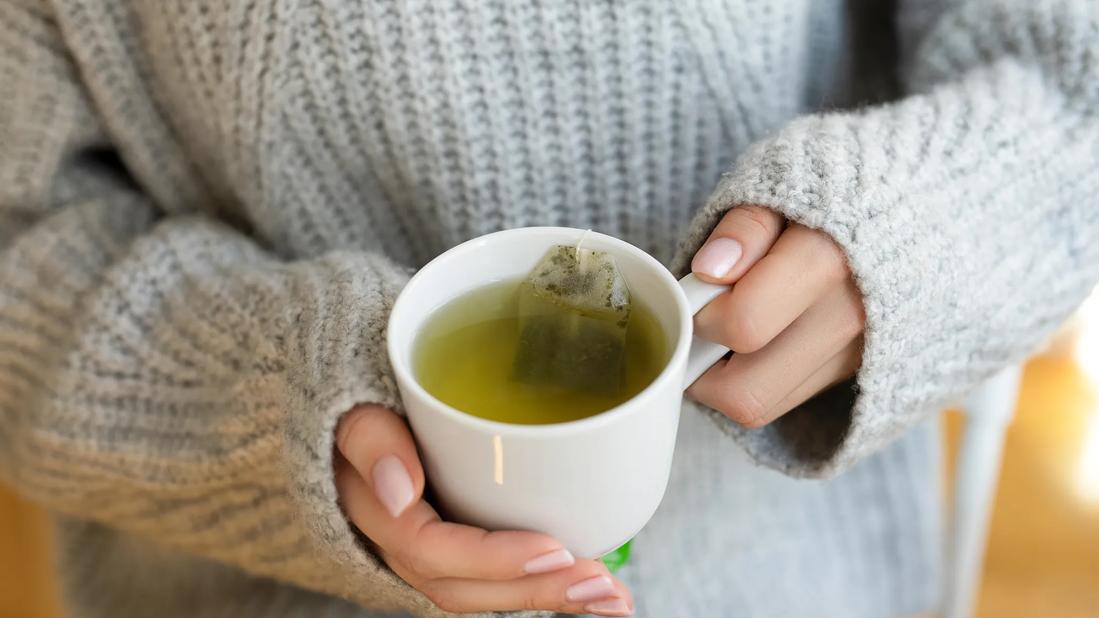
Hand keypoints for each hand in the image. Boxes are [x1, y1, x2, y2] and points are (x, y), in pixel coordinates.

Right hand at [335, 405, 633, 615]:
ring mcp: (433, 550)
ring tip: (612, 597)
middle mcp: (404, 546)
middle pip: (467, 586)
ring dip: (551, 596)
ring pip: (488, 590)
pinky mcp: (462, 544)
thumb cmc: (366, 403)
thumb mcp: (356, 409)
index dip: (493, 558)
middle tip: (602, 582)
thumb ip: (370, 439)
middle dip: (537, 589)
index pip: (431, 550)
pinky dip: (546, 584)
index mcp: (378, 514)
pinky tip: (593, 588)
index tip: (553, 549)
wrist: (362, 413)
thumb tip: (400, 491)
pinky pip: (500, 577)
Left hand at [686, 205, 864, 427]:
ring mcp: (858, 355)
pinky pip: (785, 400)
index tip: (698, 293)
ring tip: (727, 330)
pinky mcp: (854, 372)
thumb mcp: (783, 183)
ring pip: (763, 406)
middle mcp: (849, 320)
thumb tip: (709, 270)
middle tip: (701, 328)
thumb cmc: (828, 192)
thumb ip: (745, 227)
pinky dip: (756, 378)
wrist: (908, 209)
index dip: (702, 314)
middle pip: (747, 394)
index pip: (744, 323)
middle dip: (702, 369)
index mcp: (830, 261)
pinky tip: (758, 338)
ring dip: (726, 378)